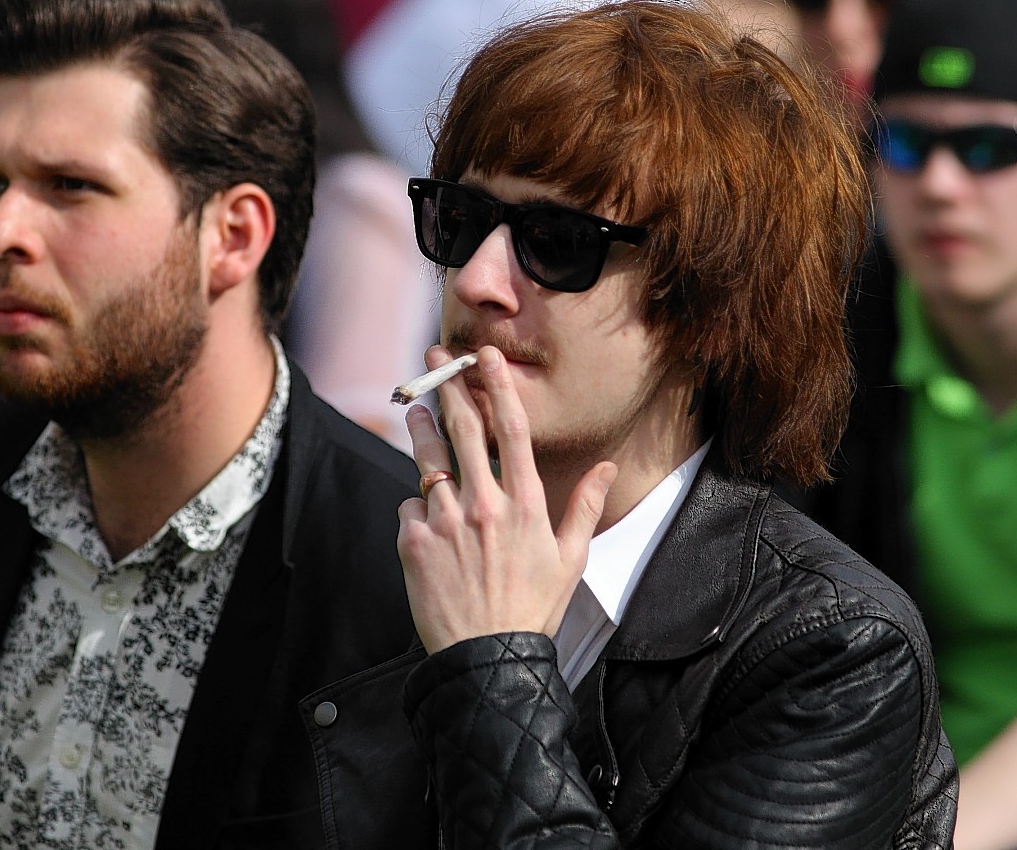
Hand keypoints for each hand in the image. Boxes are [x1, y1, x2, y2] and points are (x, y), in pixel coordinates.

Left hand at [397, 345, 615, 652]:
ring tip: (415, 413)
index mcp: (524, 505)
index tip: (486, 355)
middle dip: (449, 387)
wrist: (487, 660)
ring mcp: (445, 522)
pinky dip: (416, 510)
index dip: (499, 387)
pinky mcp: (413, 543)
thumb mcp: (570, 560)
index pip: (512, 430)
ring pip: (427, 461)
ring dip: (421, 431)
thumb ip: (583, 507)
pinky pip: (409, 509)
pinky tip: (426, 526)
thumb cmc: (532, 610)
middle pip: (463, 430)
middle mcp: (483, 505)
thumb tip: (606, 467)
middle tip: (433, 357)